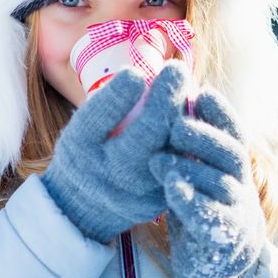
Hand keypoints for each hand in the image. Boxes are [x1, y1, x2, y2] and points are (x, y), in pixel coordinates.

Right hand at [41, 62, 191, 242]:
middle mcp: (107, 174)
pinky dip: (191, 140)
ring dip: (185, 116)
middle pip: (144, 135)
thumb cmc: (87, 153)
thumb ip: (106, 105)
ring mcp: (137, 191)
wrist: (85, 208)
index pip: (97, 119)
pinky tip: (197, 118)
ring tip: (190, 91)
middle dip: (165, 98)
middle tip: (176, 70)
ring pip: (171, 150)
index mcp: (81, 149)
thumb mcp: (81, 128)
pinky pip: (182, 166)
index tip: (135, 72)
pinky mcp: (160, 200)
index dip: (117, 95)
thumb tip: (141, 69)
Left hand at [149, 89, 265, 277]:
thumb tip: (173, 97)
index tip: (201, 93)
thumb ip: (192, 143)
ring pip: (219, 183)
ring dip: (189, 168)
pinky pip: (209, 216)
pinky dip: (191, 201)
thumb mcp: (201, 169)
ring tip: (159, 160)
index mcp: (233, 161)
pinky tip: (171, 189)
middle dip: (204, 137)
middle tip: (175, 126)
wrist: (220, 258)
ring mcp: (235, 209)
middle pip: (230, 152)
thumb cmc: (204, 202)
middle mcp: (240, 181)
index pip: (234, 130)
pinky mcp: (222, 236)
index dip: (220, 112)